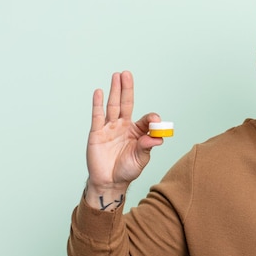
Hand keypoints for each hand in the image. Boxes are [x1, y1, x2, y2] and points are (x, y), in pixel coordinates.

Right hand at [84, 71, 162, 209]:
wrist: (109, 182)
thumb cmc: (127, 170)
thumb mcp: (141, 159)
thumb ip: (147, 146)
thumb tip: (158, 137)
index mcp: (137, 132)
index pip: (145, 119)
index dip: (151, 118)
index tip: (155, 120)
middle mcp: (123, 126)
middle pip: (126, 104)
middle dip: (127, 89)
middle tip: (127, 74)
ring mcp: (110, 128)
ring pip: (113, 106)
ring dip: (115, 91)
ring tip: (117, 75)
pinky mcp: (97, 133)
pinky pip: (97, 116)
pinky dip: (98, 104)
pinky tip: (100, 92)